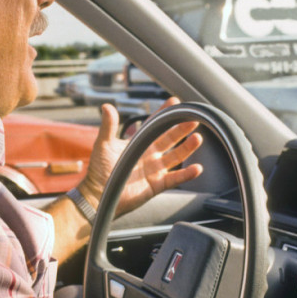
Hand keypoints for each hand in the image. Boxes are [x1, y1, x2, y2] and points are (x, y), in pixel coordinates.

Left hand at [78, 98, 203, 216]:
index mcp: (138, 143)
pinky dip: (186, 174)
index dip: (164, 113)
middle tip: (193, 119)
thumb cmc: (99, 170)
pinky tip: (197, 168)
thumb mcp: (103, 145)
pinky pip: (175, 178)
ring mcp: (155, 169)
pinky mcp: (157, 184)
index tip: (175, 102)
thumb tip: (106, 106)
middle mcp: (149, 154)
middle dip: (181, 128)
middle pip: (170, 138)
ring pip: (176, 156)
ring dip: (187, 148)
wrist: (99, 195)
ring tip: (197, 139)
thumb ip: (108, 126)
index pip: (154, 124)